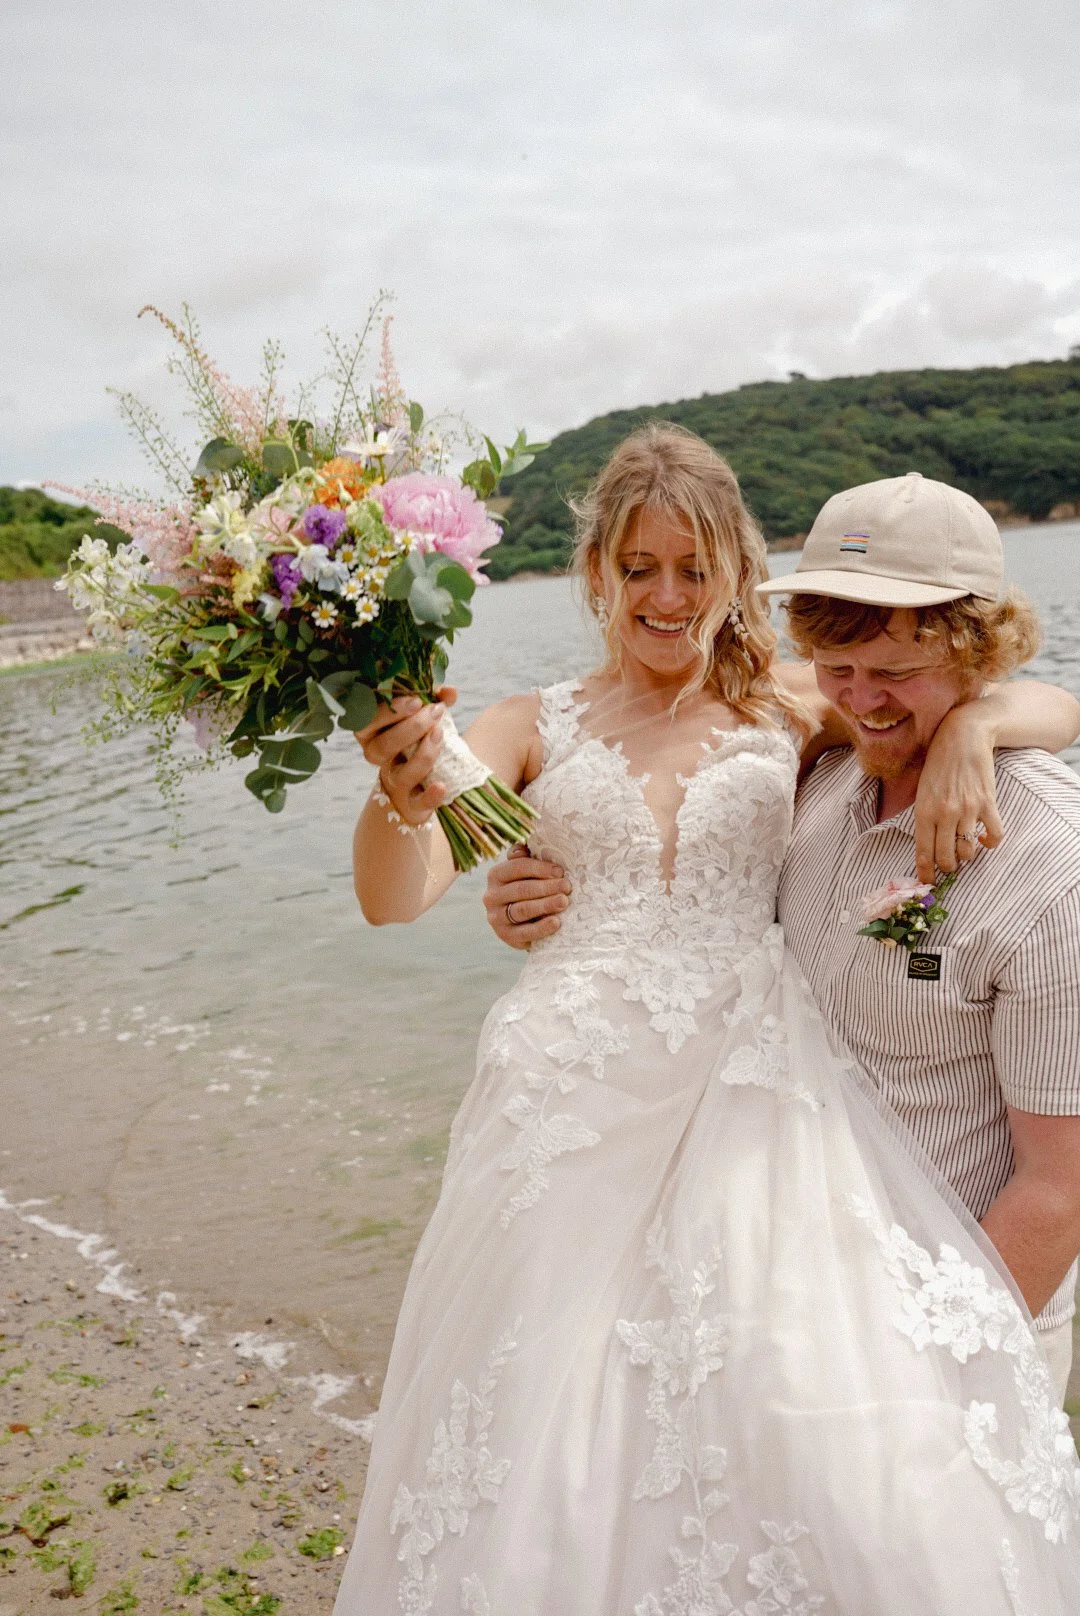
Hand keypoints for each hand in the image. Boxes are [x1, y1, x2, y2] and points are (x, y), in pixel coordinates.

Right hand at [355, 687, 456, 826]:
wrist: (421, 779)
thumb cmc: (417, 737)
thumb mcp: (422, 715)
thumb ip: (433, 700)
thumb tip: (449, 691)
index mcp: (371, 733)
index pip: (366, 722)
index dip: (389, 711)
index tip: (416, 700)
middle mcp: (377, 758)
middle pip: (382, 747)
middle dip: (411, 729)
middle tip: (434, 713)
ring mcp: (393, 781)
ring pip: (400, 774)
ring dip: (423, 754)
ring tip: (441, 734)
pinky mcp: (411, 802)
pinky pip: (417, 802)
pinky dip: (429, 797)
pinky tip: (442, 786)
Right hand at [483, 846, 570, 948]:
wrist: (525, 921)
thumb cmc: (529, 888)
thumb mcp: (525, 872)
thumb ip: (524, 858)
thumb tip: (522, 848)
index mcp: (496, 875)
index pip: (517, 868)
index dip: (540, 868)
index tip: (560, 871)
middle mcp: (491, 896)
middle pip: (521, 889)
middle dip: (547, 887)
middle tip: (567, 887)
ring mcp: (496, 917)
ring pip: (522, 910)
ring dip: (545, 905)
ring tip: (564, 902)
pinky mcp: (505, 936)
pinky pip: (524, 932)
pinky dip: (541, 928)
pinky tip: (556, 922)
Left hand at [915, 703, 1003, 881]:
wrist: (962, 736)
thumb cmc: (937, 761)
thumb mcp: (921, 788)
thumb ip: (923, 814)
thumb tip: (926, 842)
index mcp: (924, 811)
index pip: (924, 851)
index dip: (925, 871)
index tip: (927, 881)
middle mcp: (945, 814)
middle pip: (947, 857)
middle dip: (947, 867)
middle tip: (948, 865)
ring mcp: (968, 810)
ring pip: (968, 851)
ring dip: (966, 856)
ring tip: (964, 850)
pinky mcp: (988, 803)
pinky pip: (994, 835)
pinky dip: (990, 843)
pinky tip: (983, 840)